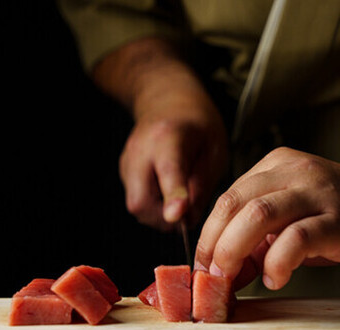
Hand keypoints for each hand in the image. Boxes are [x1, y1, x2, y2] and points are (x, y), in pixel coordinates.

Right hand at [93, 38, 227, 230]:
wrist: (167, 100)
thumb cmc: (197, 123)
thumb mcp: (214, 149)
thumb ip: (202, 184)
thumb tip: (189, 219)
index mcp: (168, 137)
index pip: (168, 171)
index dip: (173, 195)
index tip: (178, 214)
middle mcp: (140, 150)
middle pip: (140, 201)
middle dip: (164, 219)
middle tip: (187, 213)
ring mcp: (128, 162)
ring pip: (136, 206)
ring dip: (160, 215)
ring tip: (181, 198)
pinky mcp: (124, 171)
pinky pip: (137, 200)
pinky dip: (154, 206)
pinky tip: (169, 192)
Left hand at [194, 147, 339, 289]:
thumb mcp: (293, 221)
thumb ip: (258, 240)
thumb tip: (223, 272)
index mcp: (278, 165)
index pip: (227, 197)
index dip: (208, 235)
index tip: (203, 267)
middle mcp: (295, 171)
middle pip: (233, 202)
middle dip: (213, 244)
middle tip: (211, 276)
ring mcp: (318, 192)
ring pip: (258, 215)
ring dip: (234, 251)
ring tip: (232, 278)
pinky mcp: (339, 219)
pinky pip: (296, 238)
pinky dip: (277, 263)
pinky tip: (276, 278)